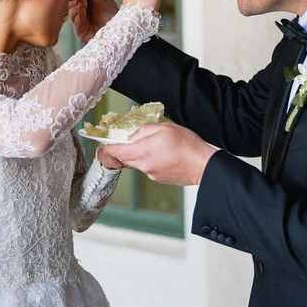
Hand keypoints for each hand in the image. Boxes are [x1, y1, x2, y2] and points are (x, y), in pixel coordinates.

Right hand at [70, 0, 118, 43]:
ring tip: (83, 4)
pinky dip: (78, 16)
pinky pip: (76, 24)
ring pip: (71, 14)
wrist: (121, 30)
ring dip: (76, 8)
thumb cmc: (113, 15)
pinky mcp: (81, 33)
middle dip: (75, 0)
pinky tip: (82, 11)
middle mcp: (82, 13)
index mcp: (85, 3)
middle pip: (70, 4)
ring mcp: (81, 23)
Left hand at [100, 122, 216, 185]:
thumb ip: (144, 130)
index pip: (115, 151)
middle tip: (131, 138)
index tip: (103, 142)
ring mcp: (151, 174)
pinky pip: (147, 167)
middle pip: (124, 158)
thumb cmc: (187, 145)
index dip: (107, 146)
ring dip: (139, 154)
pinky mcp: (158, 179)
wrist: (203, 165)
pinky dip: (150, 160)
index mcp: (142, 152)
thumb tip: (132, 135)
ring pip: (136, 162)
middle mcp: (143, 165)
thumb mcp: (164, 127)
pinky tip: (164, 154)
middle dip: (124, 148)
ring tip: (156, 145)